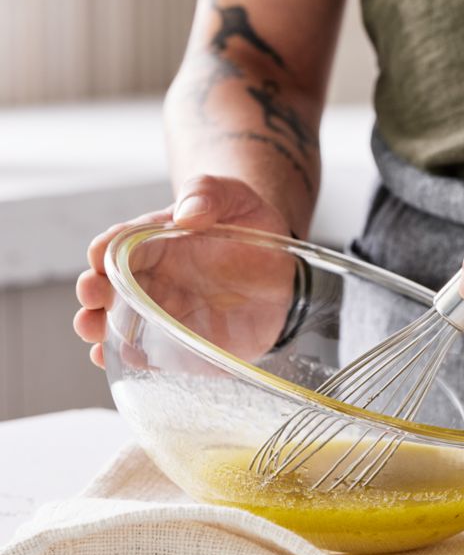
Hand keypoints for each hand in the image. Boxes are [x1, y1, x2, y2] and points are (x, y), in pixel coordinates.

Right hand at [74, 175, 294, 367]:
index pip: (120, 245)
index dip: (104, 250)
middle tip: (92, 297)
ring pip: (126, 325)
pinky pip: (160, 355)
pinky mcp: (190, 342)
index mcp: (156, 242)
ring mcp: (170, 313)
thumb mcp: (233, 196)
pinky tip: (127, 360)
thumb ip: (207, 193)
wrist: (281, 267)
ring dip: (105, 331)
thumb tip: (188, 214)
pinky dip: (139, 360)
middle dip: (95, 294)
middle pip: (112, 289)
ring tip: (94, 333)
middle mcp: (155, 279)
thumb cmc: (248, 225)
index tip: (98, 258)